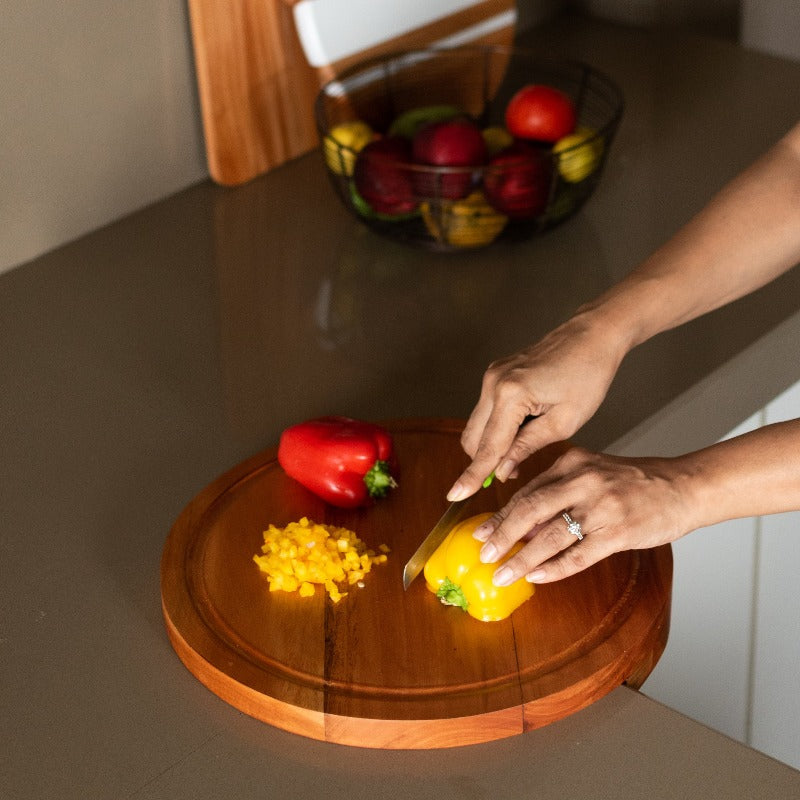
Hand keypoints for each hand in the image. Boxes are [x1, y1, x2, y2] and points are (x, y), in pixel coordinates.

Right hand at [447, 313, 625, 500]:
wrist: (592, 336)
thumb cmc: (587, 375)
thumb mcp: (564, 422)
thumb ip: (527, 447)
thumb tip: (501, 471)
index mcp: (511, 395)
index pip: (488, 447)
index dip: (473, 476)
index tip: (455, 495)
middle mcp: (493, 382)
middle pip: (472, 438)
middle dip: (484, 461)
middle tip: (512, 474)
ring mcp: (492, 375)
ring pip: (476, 425)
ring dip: (492, 444)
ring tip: (524, 449)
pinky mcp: (496, 373)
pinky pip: (486, 410)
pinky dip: (498, 427)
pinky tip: (523, 430)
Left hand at [473, 447, 691, 584]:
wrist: (683, 486)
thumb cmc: (634, 483)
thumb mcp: (592, 475)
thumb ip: (558, 495)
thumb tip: (522, 528)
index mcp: (572, 463)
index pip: (527, 491)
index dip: (501, 515)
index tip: (480, 532)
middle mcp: (584, 481)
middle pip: (531, 509)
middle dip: (503, 535)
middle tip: (484, 553)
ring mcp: (602, 507)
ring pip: (551, 536)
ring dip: (523, 558)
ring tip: (503, 574)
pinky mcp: (620, 532)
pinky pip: (579, 555)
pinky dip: (554, 569)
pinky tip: (537, 577)